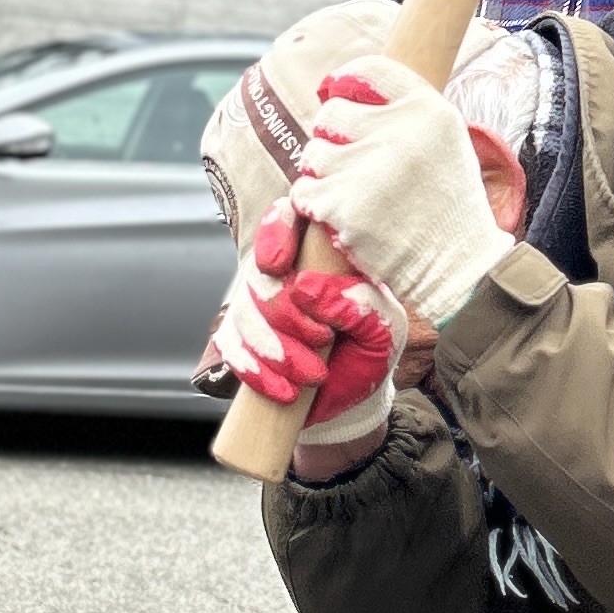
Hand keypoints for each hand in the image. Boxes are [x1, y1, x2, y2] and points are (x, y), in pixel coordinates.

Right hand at [211, 209, 397, 447]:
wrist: (353, 397)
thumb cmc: (372, 351)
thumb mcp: (384, 329)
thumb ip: (359, 303)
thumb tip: (307, 287)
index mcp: (322, 253)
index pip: (286, 215)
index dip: (274, 232)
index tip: (279, 265)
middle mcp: (284, 271)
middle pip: (257, 273)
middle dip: (284, 314)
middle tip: (320, 338)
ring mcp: (257, 304)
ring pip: (242, 313)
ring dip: (275, 350)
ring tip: (312, 374)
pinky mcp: (241, 338)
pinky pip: (229, 346)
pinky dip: (255, 371)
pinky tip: (285, 390)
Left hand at [288, 59, 506, 332]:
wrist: (456, 267)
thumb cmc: (446, 202)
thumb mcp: (445, 140)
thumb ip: (403, 111)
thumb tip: (340, 88)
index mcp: (429, 110)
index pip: (369, 70)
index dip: (344, 81)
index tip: (333, 90)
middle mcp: (399, 134)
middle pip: (330, 113)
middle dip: (333, 139)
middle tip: (355, 167)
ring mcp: (368, 170)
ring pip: (312, 154)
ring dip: (324, 175)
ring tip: (357, 197)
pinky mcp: (343, 207)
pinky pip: (303, 191)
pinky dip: (315, 205)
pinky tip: (345, 217)